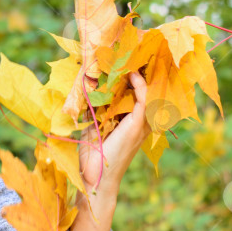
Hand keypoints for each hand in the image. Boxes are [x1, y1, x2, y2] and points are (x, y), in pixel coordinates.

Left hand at [69, 71, 151, 230]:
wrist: (94, 179)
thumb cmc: (91, 157)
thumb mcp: (90, 127)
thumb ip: (90, 110)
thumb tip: (82, 89)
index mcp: (130, 121)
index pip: (138, 94)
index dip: (135, 76)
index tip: (126, 58)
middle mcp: (139, 121)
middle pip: (148, 90)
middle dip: (144, 70)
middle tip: (135, 51)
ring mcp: (140, 124)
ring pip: (149, 92)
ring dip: (142, 74)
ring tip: (134, 56)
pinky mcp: (136, 126)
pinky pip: (143, 100)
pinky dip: (139, 85)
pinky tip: (131, 73)